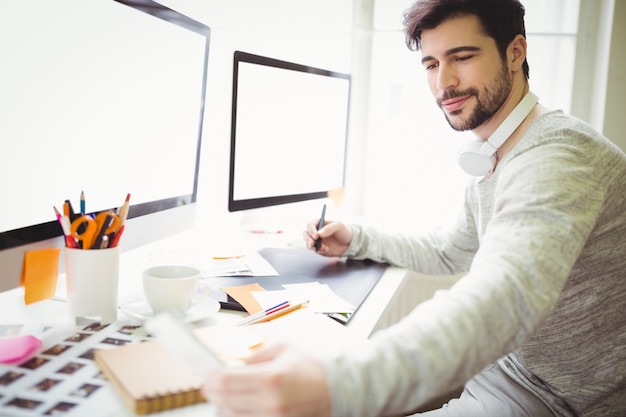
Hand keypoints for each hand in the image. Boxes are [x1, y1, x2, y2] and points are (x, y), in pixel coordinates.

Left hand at [202, 343, 330, 416]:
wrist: (336, 387)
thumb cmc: (312, 366)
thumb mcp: (282, 348)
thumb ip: (255, 355)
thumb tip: (234, 364)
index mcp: (270, 378)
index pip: (226, 381)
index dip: (211, 378)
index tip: (208, 374)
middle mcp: (270, 402)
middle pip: (225, 400)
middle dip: (213, 390)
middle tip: (211, 383)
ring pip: (232, 415)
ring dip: (223, 404)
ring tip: (226, 393)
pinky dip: (237, 413)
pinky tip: (238, 404)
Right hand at [303, 219, 352, 256]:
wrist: (349, 243)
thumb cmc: (344, 231)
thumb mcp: (339, 226)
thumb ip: (329, 229)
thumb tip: (319, 233)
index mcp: (319, 223)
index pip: (310, 225)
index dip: (311, 230)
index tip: (316, 235)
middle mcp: (316, 232)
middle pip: (306, 234)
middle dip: (307, 239)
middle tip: (312, 243)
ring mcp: (317, 241)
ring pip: (308, 243)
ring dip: (311, 246)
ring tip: (320, 247)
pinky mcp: (319, 248)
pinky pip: (315, 250)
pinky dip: (319, 250)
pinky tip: (326, 250)